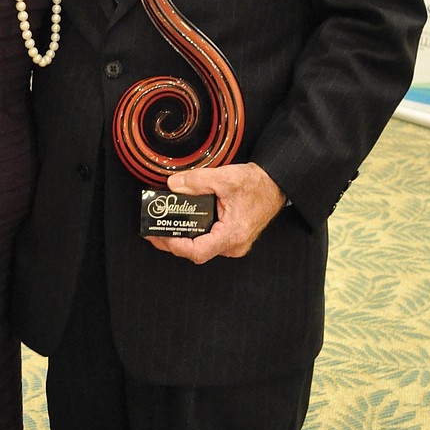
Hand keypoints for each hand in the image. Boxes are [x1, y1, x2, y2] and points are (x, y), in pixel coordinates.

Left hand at [145, 162, 285, 264]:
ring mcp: (234, 244)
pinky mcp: (232, 238)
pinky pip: (209, 241)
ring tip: (164, 226)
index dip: (175, 246)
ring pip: (202, 247)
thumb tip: (174, 185)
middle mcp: (233, 245)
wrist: (276, 184)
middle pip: (196, 251)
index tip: (159, 236)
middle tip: (154, 231)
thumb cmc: (258, 185)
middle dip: (173, 242)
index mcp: (232, 234)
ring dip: (183, 238)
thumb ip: (197, 181)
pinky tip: (184, 223)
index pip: (197, 251)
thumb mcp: (225, 178)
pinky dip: (195, 234)